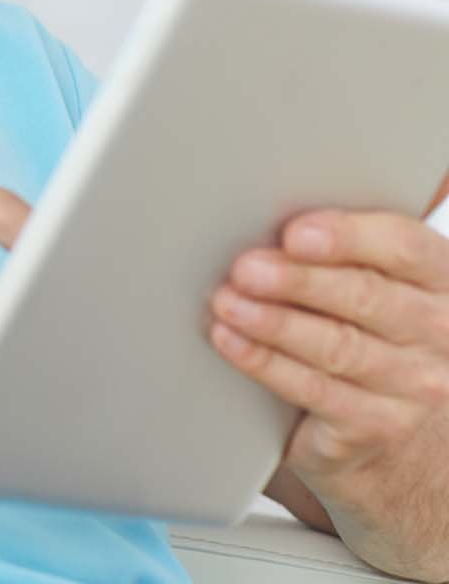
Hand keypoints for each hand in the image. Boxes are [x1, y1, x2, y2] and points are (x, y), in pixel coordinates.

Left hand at [210, 210, 448, 485]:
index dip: (348, 238)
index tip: (296, 233)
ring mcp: (414, 384)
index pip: (405, 248)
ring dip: (274, 322)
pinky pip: (315, 390)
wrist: (399, 424)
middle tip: (246, 269)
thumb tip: (271, 231)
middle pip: (366, 297)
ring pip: (337, 346)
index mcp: (440, 278)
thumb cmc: (373, 326)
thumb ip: (341, 251)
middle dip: (298, 281)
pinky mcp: (378, 425)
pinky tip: (233, 341)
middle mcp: (438, 332)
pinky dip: (266, 362)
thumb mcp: (376, 280)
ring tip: (229, 303)